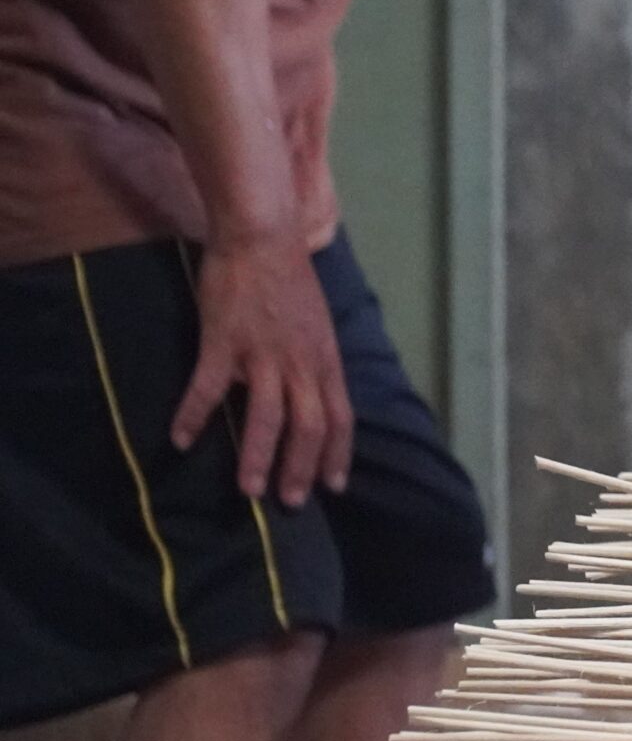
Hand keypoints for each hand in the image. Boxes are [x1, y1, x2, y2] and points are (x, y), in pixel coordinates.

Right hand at [170, 235, 352, 505]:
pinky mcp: (224, 342)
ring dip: (257, 457)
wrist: (263, 239)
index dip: (338, 455)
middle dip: (301, 469)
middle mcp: (301, 364)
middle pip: (309, 427)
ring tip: (248, 490)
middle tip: (291, 502)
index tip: (334, 487)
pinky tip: (181, 440)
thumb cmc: (290, 282)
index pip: (341, 419)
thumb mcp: (319, 328)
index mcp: (326, 361)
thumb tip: (317, 398)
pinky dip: (194, 416)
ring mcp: (263, 354)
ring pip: (267, 417)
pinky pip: (208, 388)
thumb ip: (317, 364)